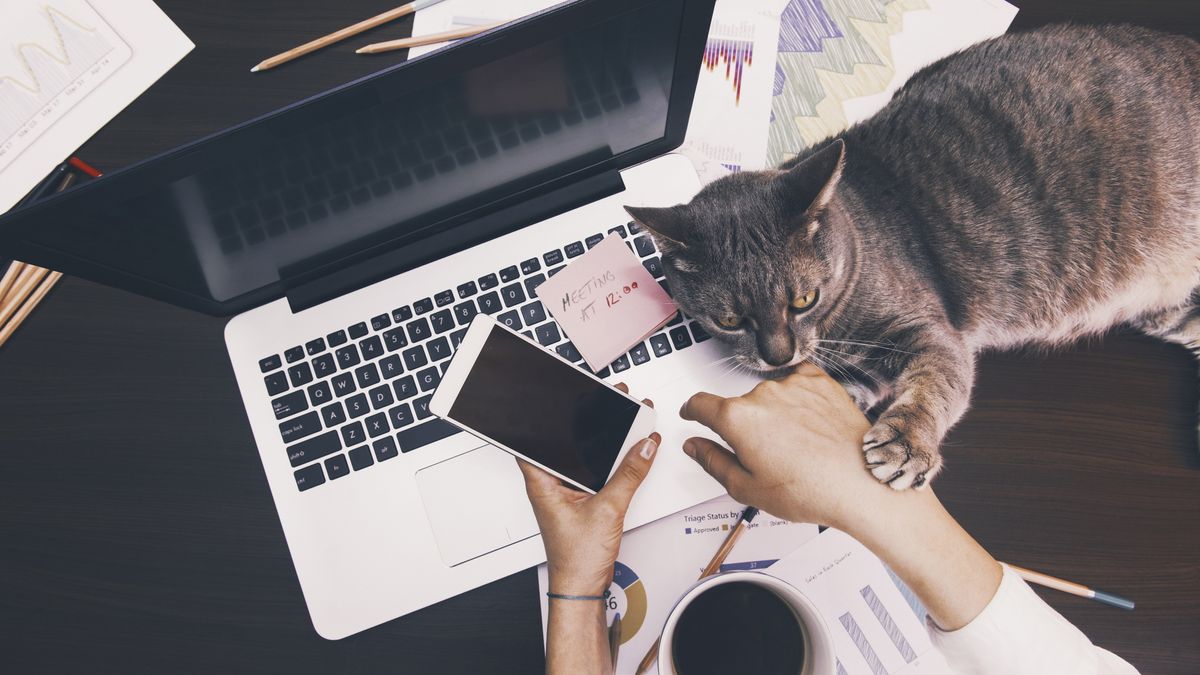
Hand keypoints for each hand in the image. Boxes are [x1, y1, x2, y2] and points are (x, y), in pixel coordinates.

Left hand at [517, 385, 658, 595]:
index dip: (546, 414)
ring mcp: (565, 492)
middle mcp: (550, 484)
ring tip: (619, 421)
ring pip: (580, 457)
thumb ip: (629, 475)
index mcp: (542, 481)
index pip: (534, 437)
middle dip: (584, 422)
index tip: (560, 395)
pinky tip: (624, 452)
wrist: (581, 588)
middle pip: (563, 442)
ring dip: (598, 442)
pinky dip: (607, 461)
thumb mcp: (608, 509)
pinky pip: (593, 472)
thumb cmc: (576, 559)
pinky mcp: (580, 500)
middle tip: (602, 401)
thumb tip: (644, 447)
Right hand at [679, 364, 899, 532]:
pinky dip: (798, 400)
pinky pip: (798, 384)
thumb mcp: (747, 488)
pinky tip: (809, 426)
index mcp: (738, 418)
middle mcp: (763, 394)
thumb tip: (695, 446)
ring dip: (775, 414)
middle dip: (746, 426)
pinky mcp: (820, 382)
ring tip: (797, 447)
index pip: (700, 404)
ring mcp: (793, 385)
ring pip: (770, 397)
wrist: (861, 482)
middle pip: (740, 405)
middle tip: (766, 456)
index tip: (693, 414)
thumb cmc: (811, 489)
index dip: (692, 411)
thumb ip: (712, 462)